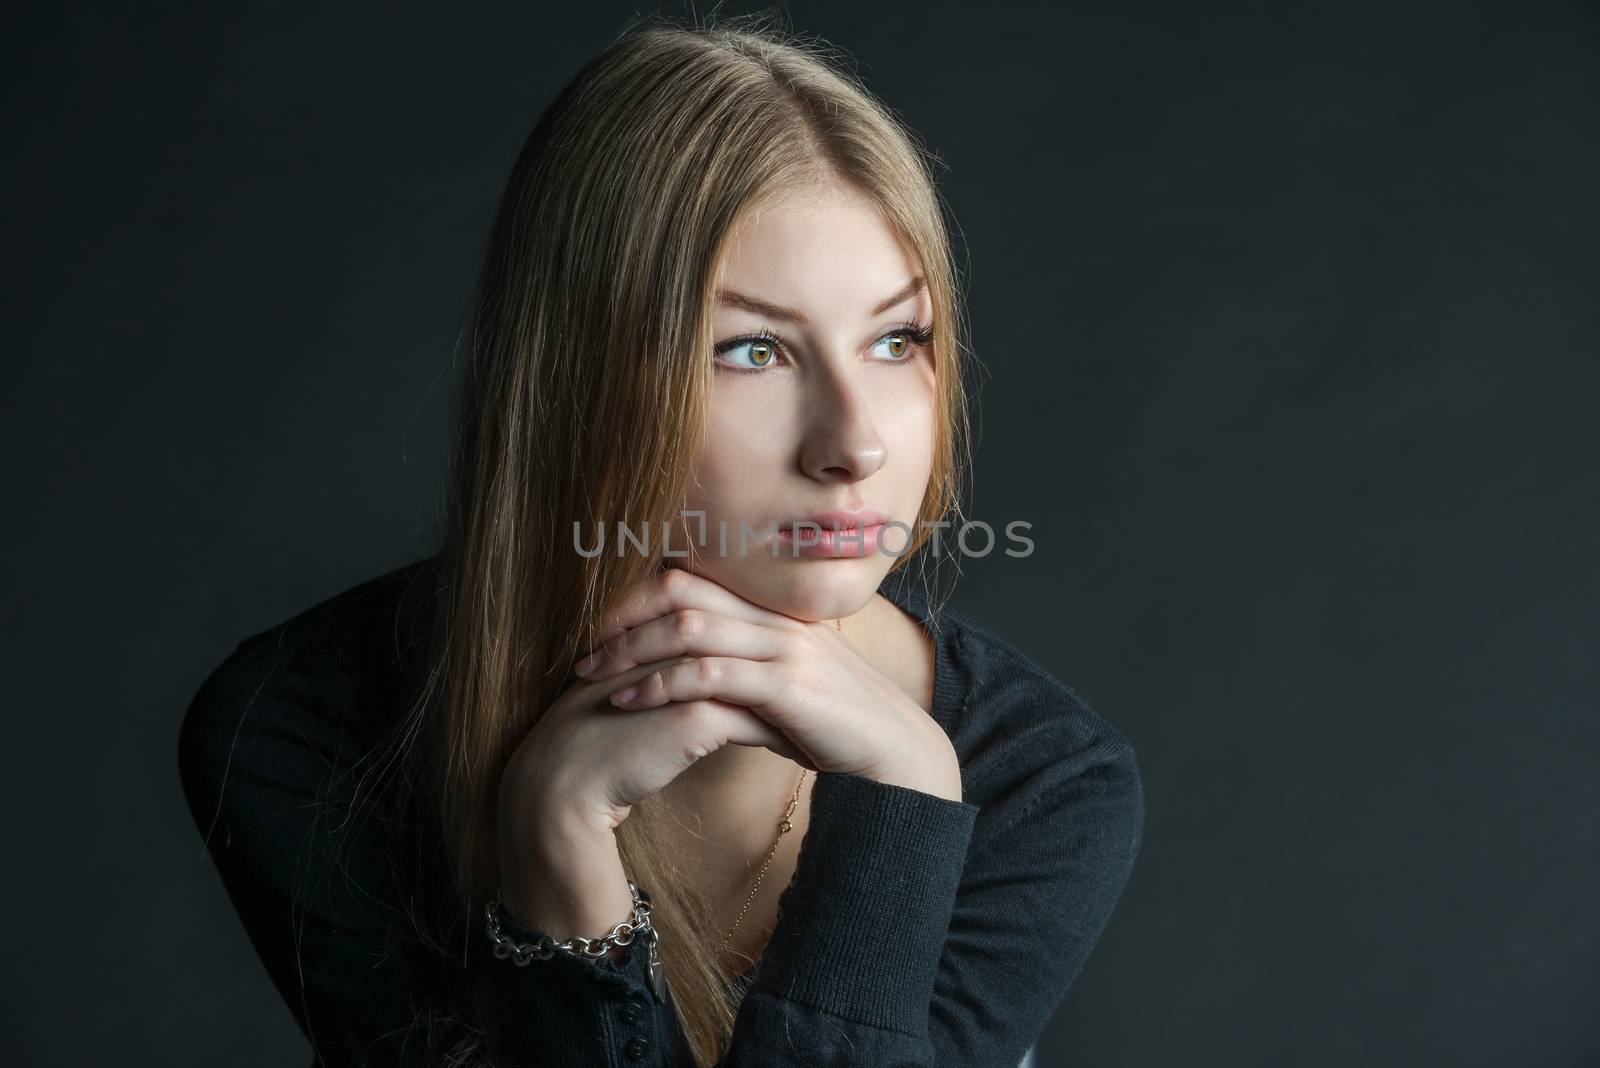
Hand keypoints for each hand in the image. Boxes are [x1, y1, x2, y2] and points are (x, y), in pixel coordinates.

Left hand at [572, 567, 960, 797]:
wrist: (895, 753)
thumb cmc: (835, 725)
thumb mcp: (782, 689)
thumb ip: (739, 674)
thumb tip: (691, 682)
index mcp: (772, 611)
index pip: (691, 579)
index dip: (637, 597)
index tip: (599, 627)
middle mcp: (775, 618)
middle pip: (681, 592)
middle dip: (623, 618)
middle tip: (583, 650)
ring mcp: (783, 647)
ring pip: (689, 628)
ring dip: (633, 652)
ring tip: (594, 677)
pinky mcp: (788, 685)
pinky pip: (711, 674)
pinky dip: (662, 686)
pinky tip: (631, 702)